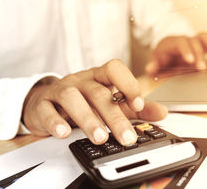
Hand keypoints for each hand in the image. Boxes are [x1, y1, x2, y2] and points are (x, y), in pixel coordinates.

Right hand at [22, 59, 167, 144]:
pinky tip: (64, 133)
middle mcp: (81, 80)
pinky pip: (46, 109)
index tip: (139, 104)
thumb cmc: (83, 100)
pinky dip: (55, 121)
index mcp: (99, 77)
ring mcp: (61, 90)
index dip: (128, 84)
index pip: (115, 69)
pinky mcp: (43, 104)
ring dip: (88, 119)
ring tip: (100, 137)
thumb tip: (163, 112)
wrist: (46, 101)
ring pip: (72, 98)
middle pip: (98, 92)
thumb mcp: (111, 101)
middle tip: (125, 136)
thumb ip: (136, 107)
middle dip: (113, 116)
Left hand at [145, 32, 206, 75]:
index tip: (190, 60)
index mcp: (174, 42)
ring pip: (205, 38)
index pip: (181, 43)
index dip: (186, 50)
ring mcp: (195, 41)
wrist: (168, 47)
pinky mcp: (203, 45)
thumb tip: (150, 68)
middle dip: (200, 54)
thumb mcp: (155, 59)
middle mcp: (186, 40)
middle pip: (194, 42)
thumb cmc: (163, 55)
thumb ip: (153, 64)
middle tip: (202, 68)